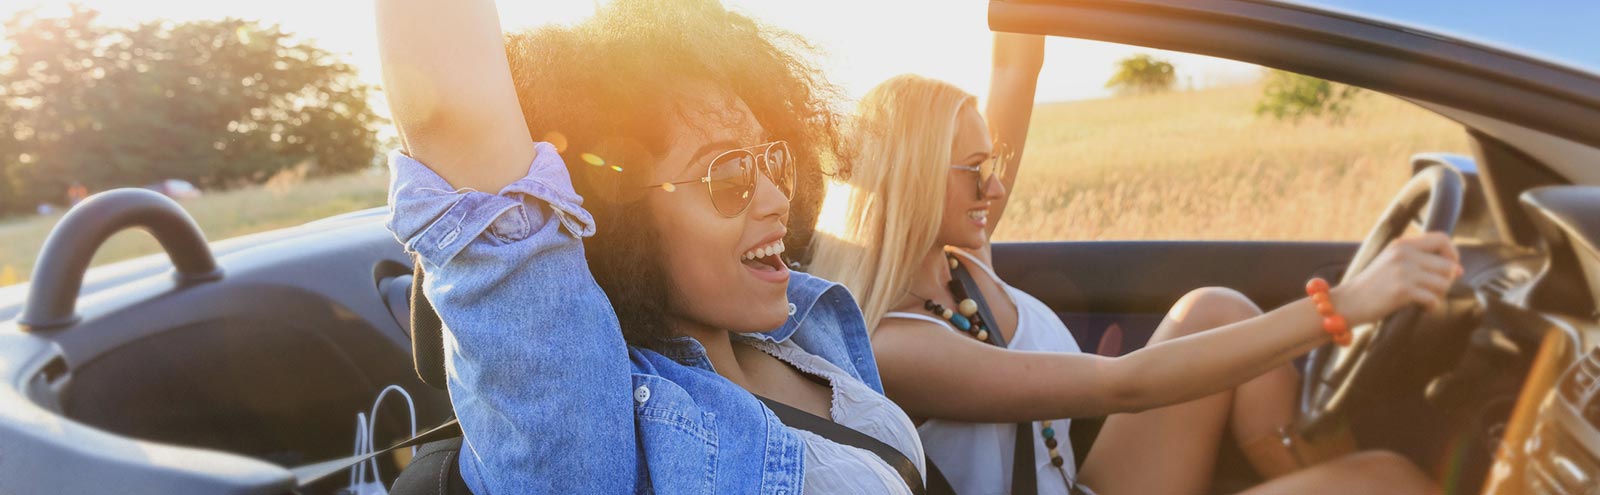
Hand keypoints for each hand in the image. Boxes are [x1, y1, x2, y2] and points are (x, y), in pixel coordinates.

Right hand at [1331, 232, 1462, 323]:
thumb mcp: (1392, 262)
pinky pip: (1433, 299)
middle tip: (1432, 291)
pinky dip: (1431, 307)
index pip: (1442, 239)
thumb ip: (1420, 259)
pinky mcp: (1402, 290)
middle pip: (1448, 265)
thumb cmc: (1373, 286)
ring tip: (1425, 300)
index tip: (1449, 269)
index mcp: (1402, 244)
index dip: (1452, 254)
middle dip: (1446, 281)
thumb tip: (1458, 269)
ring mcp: (1403, 271)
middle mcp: (1404, 254)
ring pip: (1444, 283)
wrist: (1348, 302)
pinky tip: (1422, 308)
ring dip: (1439, 295)